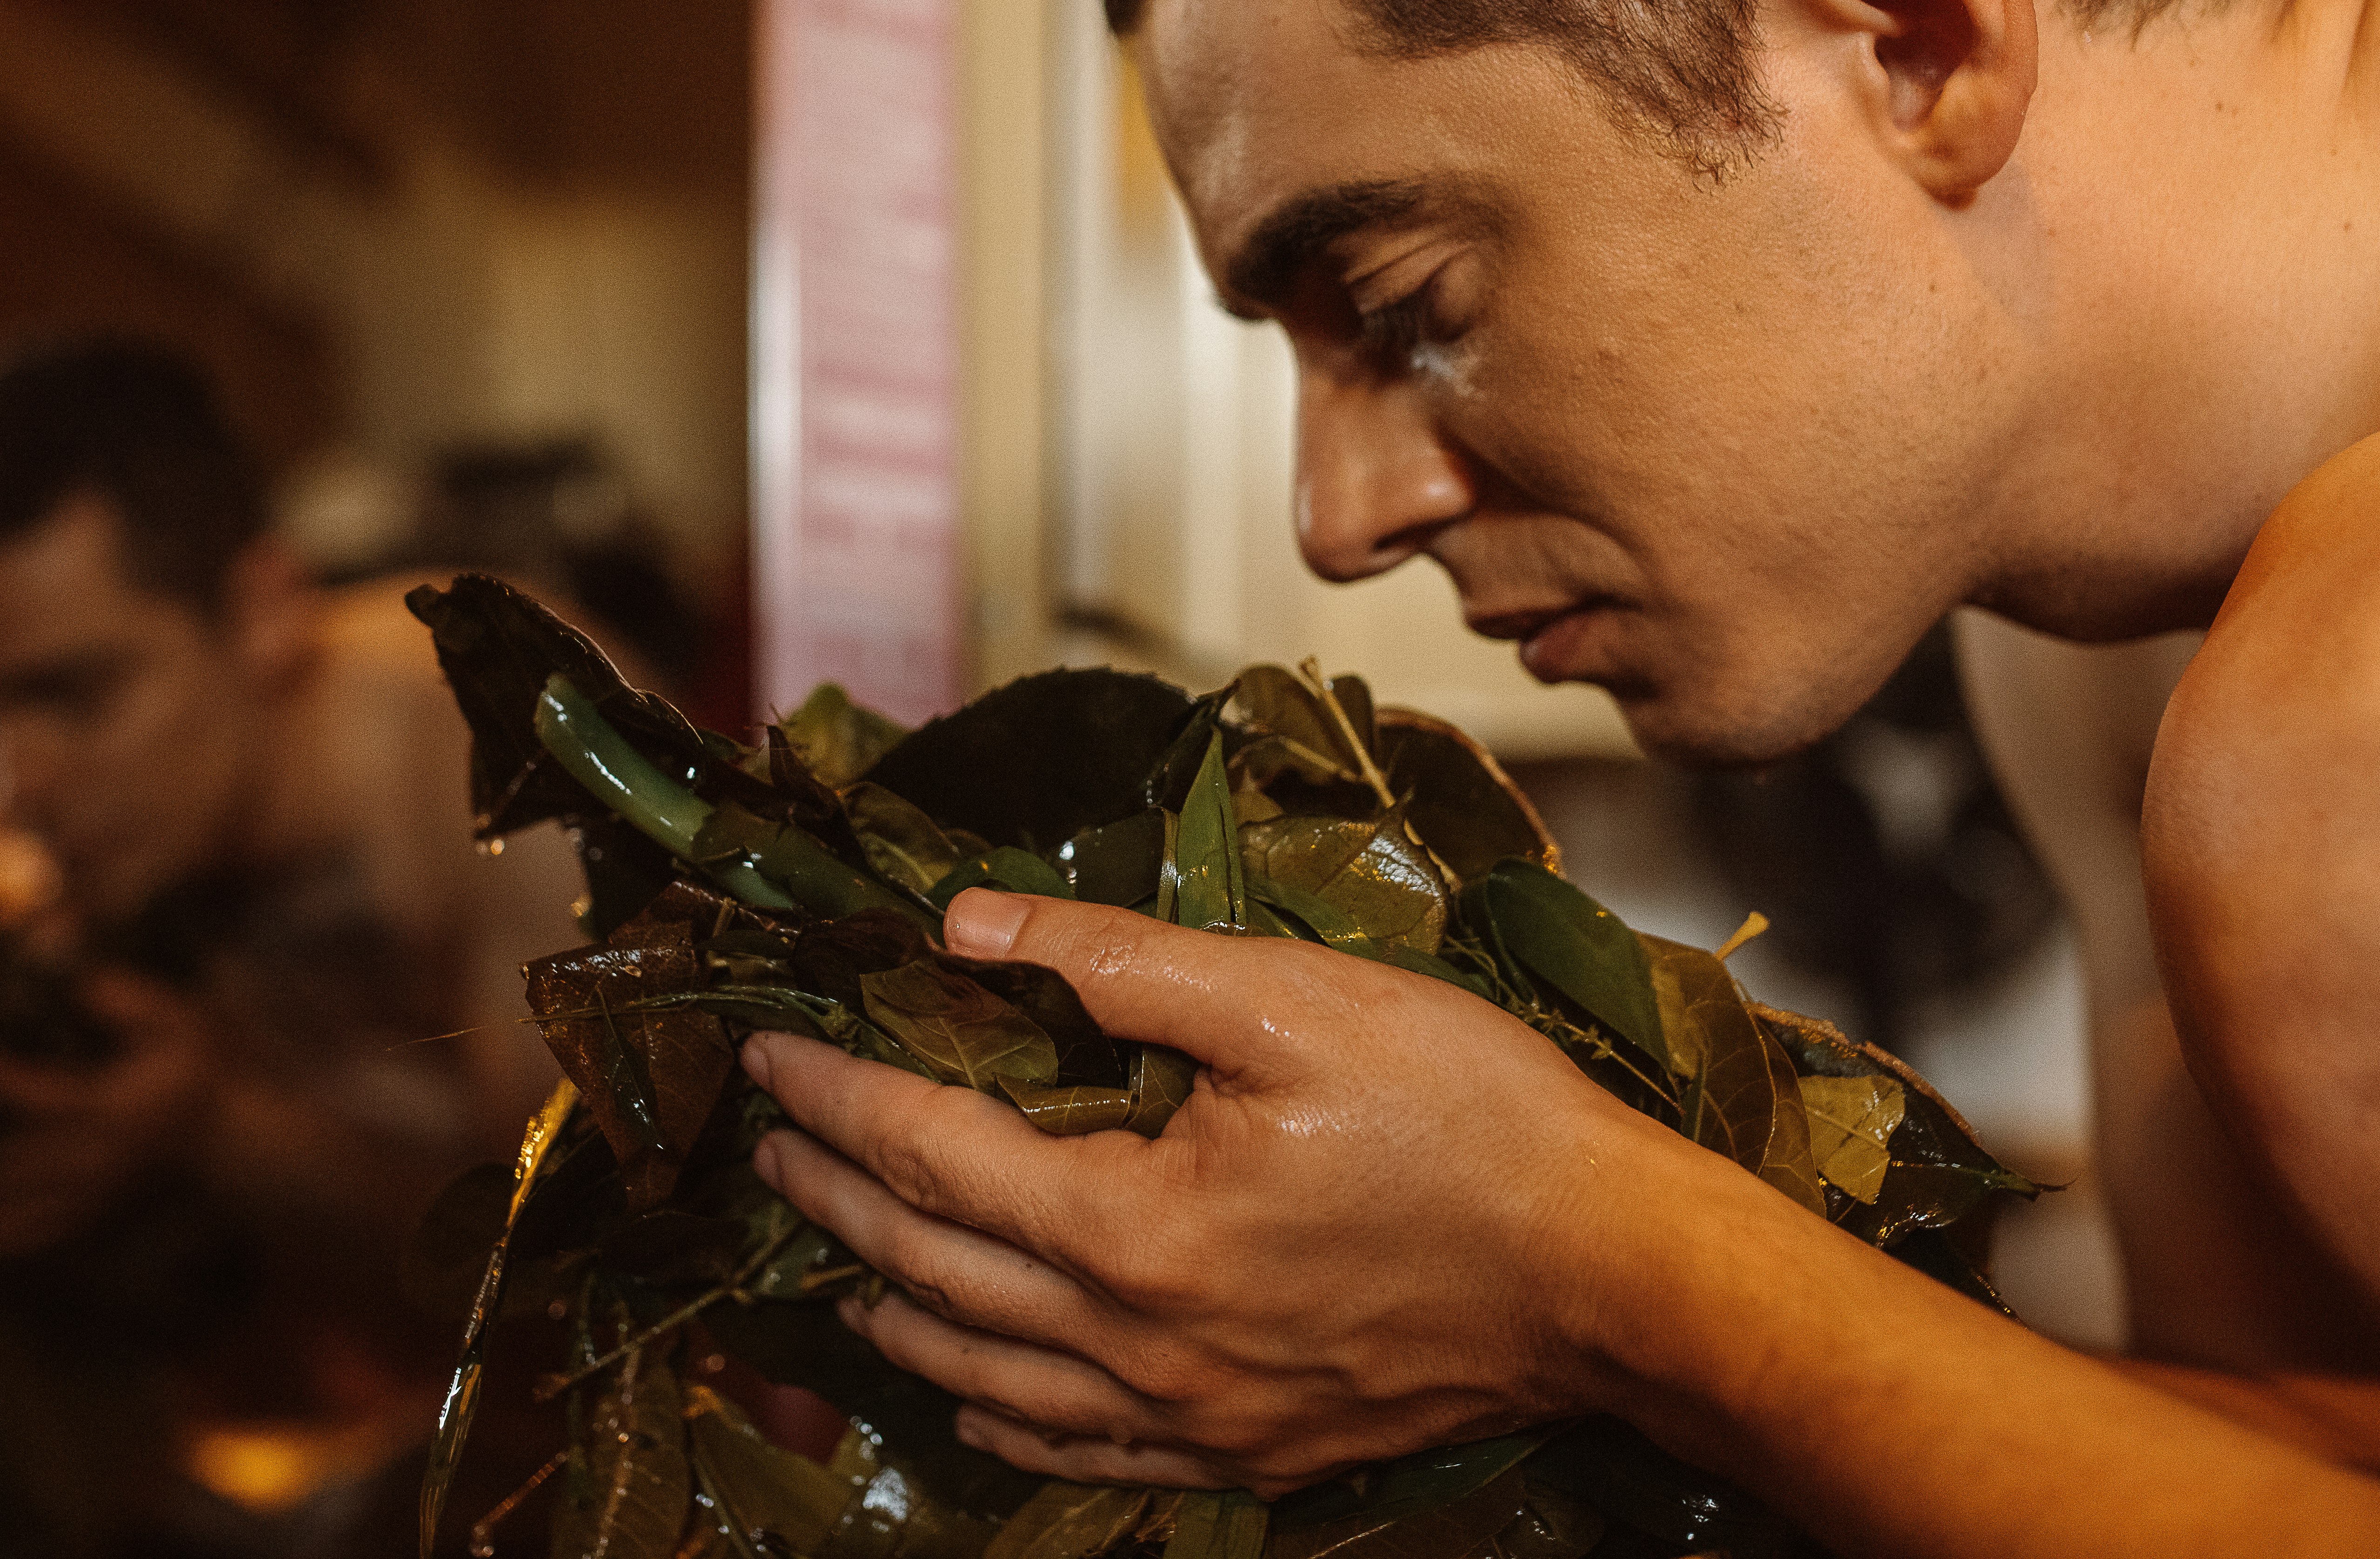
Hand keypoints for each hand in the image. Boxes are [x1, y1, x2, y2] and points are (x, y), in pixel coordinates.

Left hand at [0, 970, 216, 1256]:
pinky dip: (17, 1240)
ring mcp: (103, 1184)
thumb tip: (87, 984)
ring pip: (41, 1210)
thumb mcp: (178, 1021)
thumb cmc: (198, 1065)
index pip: (52, 1094)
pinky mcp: (102, 1201)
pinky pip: (56, 1227)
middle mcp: (104, 1152)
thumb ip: (137, 1003)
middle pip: (37, 1167)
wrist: (227, 1122)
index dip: (6, 1080)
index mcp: (116, 1105)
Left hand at [743, 889, 1722, 1492]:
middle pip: (932, 1263)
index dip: (836, 1096)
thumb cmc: (1468, 1118)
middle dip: (831, 1196)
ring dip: (894, 1307)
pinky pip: (1075, 1452)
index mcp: (1134, 1227)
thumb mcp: (1296, 997)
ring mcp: (1189, 1416)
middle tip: (766, 1144)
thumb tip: (968, 927)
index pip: (930, 1151)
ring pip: (985, 1374)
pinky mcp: (1245, 1449)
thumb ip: (1115, 960)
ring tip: (837, 1262)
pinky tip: (967, 1389)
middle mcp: (1138, 1343)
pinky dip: (995, 1415)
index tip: (768, 1056)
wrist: (1613, 1276)